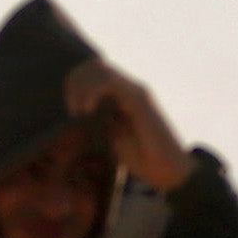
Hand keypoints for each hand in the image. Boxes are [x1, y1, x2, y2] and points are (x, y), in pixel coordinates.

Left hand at [63, 61, 193, 193]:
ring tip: (78, 109)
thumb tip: (78, 119)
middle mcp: (130, 90)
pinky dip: (93, 92)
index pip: (96, 75)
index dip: (77, 86)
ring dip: (84, 87)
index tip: (70, 109)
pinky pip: (111, 83)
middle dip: (78, 83)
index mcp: (123, 99)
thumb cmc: (142, 158)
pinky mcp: (139, 99)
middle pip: (97, 68)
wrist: (167, 168)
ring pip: (103, 71)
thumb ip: (99, 125)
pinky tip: (87, 109)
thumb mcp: (112, 139)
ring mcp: (136, 92)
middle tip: (72, 108)